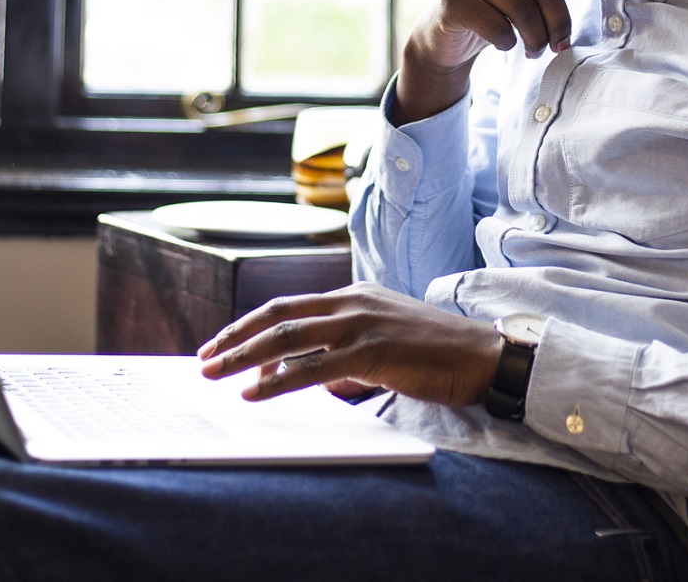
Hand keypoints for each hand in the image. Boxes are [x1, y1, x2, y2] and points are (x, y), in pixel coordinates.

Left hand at [196, 282, 503, 407]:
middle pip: (277, 315)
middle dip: (234, 337)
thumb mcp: (382, 344)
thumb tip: (306, 373)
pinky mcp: (371, 350)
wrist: (483, 356)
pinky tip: (255, 392)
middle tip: (204, 358)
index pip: (288, 307)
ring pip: (286, 336)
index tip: (222, 343)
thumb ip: (343, 354)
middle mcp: (352, 302)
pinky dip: (277, 379)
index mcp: (353, 295)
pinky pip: (312, 366)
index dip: (250, 325)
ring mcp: (361, 323)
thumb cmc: (437, 355)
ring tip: (215, 374)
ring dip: (242, 356)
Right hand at [395, 0, 596, 123]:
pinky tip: (506, 44)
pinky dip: (509, 42)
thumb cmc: (491, 5)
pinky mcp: (451, 0)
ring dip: (536, 38)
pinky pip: (498, 27)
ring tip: (536, 50)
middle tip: (562, 44)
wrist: (443, 33)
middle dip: (558, 20)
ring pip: (521, 9)